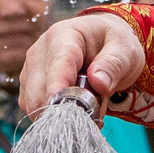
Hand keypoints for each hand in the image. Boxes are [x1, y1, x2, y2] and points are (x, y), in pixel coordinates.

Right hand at [18, 13, 142, 118]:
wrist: (103, 42)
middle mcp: (40, 51)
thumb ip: (113, 65)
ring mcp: (30, 70)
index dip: (57, 87)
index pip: (57, 64)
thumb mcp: (124, 50)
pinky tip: (74, 110)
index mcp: (63, 35)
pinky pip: (34, 109)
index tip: (61, 107)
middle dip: (63, 108)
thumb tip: (98, 83)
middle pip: (38, 89)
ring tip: (88, 109)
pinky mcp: (29, 86)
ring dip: (59, 114)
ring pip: (33, 103)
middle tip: (94, 114)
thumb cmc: (113, 43)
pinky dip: (53, 116)